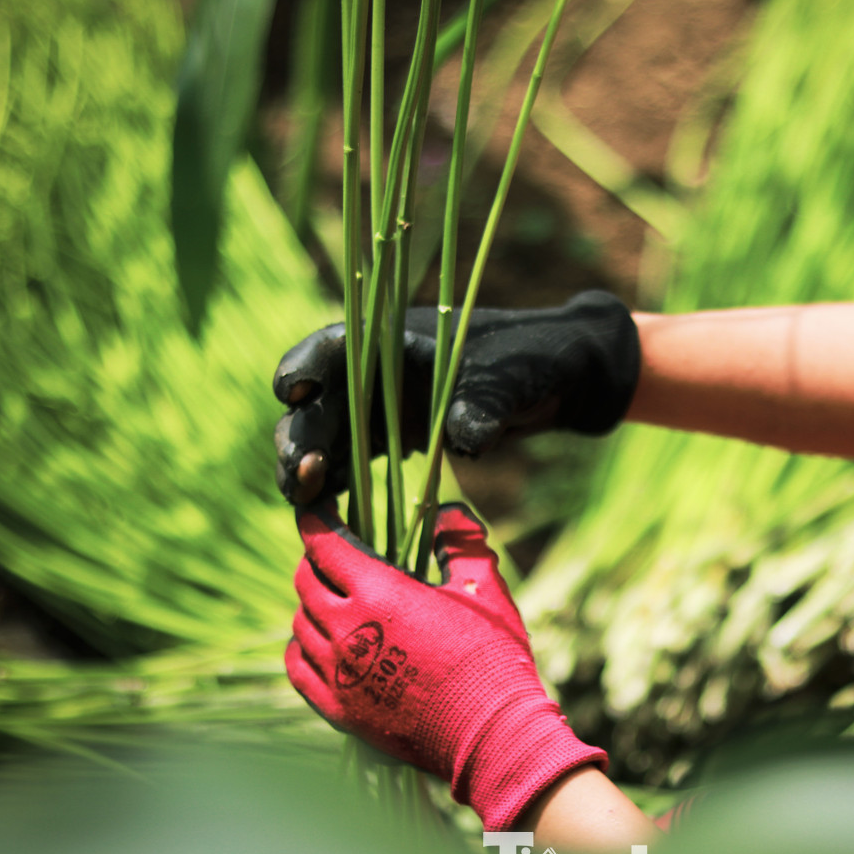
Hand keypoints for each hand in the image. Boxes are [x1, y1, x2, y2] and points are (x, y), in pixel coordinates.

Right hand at [273, 290, 639, 503]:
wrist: (558, 382)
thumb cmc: (532, 361)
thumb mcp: (511, 378)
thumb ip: (485, 403)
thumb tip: (466, 439)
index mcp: (392, 336)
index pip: (333, 345)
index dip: (304, 365)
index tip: (294, 390)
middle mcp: (374, 372)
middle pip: (317, 401)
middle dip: (300, 434)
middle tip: (301, 471)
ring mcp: (379, 408)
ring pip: (324, 439)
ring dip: (307, 470)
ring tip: (304, 503)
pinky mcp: (390, 442)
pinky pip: (350, 465)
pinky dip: (334, 488)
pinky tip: (327, 516)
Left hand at [284, 501, 606, 830]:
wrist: (492, 735)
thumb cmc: (493, 658)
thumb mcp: (483, 589)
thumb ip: (460, 542)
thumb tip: (449, 511)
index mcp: (379, 593)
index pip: (324, 543)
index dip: (315, 519)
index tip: (315, 508)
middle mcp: (347, 629)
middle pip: (306, 580)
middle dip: (316, 559)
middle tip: (335, 554)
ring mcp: (338, 672)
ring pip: (300, 623)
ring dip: (313, 604)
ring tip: (338, 600)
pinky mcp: (338, 708)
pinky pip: (298, 667)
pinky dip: (302, 647)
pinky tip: (320, 642)